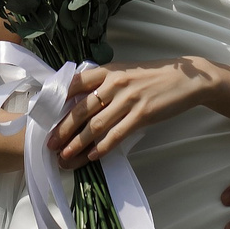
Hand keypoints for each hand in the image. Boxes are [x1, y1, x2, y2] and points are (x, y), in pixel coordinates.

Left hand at [52, 58, 216, 166]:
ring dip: (77, 143)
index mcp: (107, 71)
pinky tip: (93, 157)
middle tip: (50, 144)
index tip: (43, 116)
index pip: (74, 84)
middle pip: (81, 109)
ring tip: (65, 157)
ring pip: (96, 125)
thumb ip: (103, 84)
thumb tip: (77, 102)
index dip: (57, 101)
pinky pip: (117, 134)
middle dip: (62, 129)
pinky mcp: (142, 114)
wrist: (186, 79)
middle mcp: (115, 83)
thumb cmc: (152, 77)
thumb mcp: (124, 73)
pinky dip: (103, 147)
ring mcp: (128, 99)